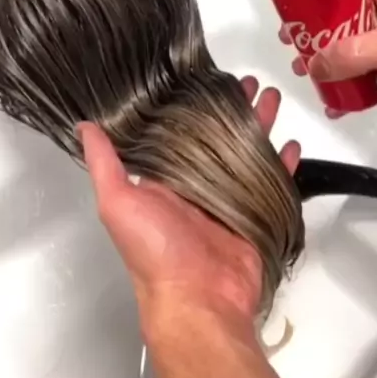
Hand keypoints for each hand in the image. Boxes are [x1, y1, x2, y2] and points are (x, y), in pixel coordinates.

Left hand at [78, 77, 299, 330]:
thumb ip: (104, 164)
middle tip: (250, 82)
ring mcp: (230, 198)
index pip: (182, 129)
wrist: (198, 300)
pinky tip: (293, 145)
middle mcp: (198, 184)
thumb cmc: (155, 253)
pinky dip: (285, 163)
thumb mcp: (118, 203)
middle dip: (235, 107)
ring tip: (273, 97)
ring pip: (249, 150)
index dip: (194, 103)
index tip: (206, 77)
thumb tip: (84, 126)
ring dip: (261, 124)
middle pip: (221, 135)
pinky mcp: (255, 213)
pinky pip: (274, 181)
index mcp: (167, 178)